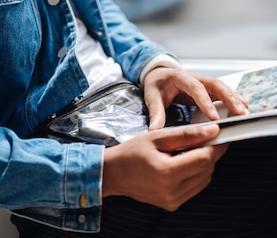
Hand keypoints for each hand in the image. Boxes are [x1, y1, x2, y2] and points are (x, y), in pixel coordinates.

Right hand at [103, 123, 226, 210]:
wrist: (115, 173)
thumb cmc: (133, 152)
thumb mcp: (158, 136)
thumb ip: (186, 134)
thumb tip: (212, 130)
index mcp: (167, 172)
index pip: (204, 158)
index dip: (215, 145)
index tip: (220, 133)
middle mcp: (172, 191)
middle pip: (207, 170)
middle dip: (212, 152)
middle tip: (209, 136)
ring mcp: (174, 200)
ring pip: (204, 180)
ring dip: (206, 163)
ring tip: (196, 147)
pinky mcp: (173, 204)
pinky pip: (195, 187)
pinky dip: (197, 173)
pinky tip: (188, 161)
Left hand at [143, 67, 247, 129]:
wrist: (158, 74)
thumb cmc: (156, 84)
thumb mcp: (152, 95)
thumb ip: (156, 112)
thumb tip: (155, 130)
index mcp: (180, 77)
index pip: (195, 88)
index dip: (206, 102)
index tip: (214, 118)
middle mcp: (194, 77)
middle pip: (214, 85)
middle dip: (228, 98)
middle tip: (239, 113)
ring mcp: (202, 82)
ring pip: (221, 88)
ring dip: (234, 99)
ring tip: (244, 112)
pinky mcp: (207, 89)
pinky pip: (222, 92)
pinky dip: (233, 98)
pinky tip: (243, 107)